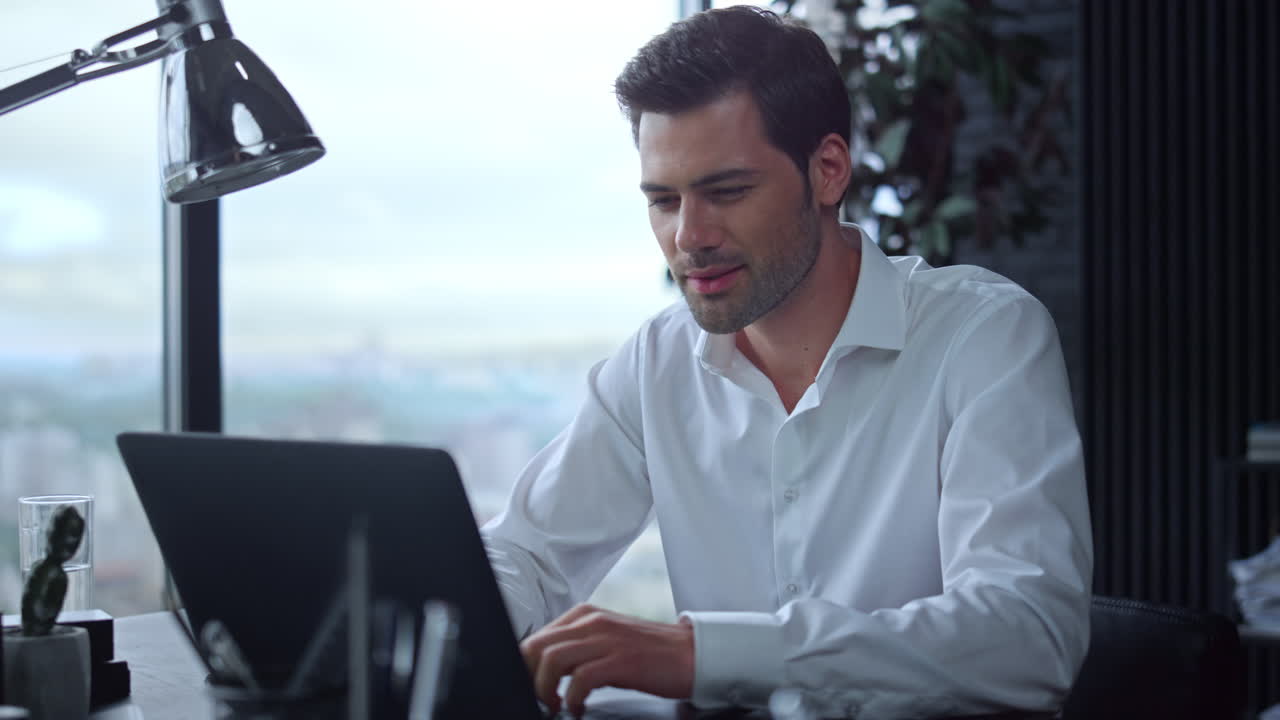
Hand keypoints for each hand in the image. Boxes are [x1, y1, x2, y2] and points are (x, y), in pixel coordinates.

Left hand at [519, 603, 694, 716]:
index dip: (525, 665)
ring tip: (553, 706)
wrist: (691, 654)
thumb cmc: (650, 653)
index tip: (527, 686)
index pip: (537, 637)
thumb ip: (577, 649)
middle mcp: (592, 622)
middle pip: (537, 646)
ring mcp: (607, 640)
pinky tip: (577, 709)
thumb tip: (545, 671)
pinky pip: (581, 679)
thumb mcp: (607, 641)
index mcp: (585, 616)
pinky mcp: (621, 660)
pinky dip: (572, 699)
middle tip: (537, 699)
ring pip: (553, 660)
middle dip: (528, 677)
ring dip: (545, 689)